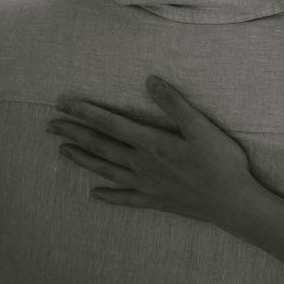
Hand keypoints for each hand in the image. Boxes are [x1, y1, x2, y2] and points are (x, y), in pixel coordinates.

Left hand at [49, 78, 257, 231]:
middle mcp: (142, 165)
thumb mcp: (202, 127)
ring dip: (83, 160)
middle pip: (101, 146)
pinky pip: (125, 199)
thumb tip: (150, 80)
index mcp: (152, 143)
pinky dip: (108, 196)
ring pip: (106, 171)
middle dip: (74, 134)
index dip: (85, 112)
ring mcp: (147, 185)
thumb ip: (175, 104)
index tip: (64, 104)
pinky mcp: (155, 201)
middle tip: (50, 126)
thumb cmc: (221, 163)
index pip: (111, 123)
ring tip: (63, 151)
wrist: (233, 203)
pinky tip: (94, 194)